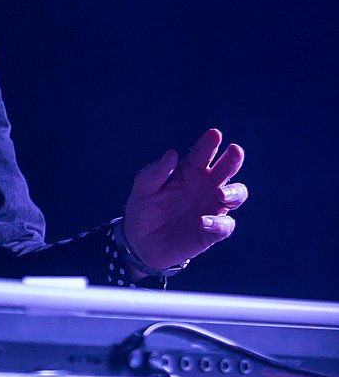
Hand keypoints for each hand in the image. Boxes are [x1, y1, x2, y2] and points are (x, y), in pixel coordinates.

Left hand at [123, 128, 246, 273]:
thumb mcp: (143, 188)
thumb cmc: (143, 208)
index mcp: (190, 170)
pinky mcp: (212, 231)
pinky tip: (201, 221)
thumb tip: (172, 153)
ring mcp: (212, 207)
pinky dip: (218, 223)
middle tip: (234, 151)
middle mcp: (206, 185)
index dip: (210, 142)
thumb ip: (156, 171)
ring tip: (220, 193)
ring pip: (237, 194)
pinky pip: (225, 225)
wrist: (140, 242)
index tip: (214, 134)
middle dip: (233, 159)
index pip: (204, 152)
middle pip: (228, 168)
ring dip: (234, 192)